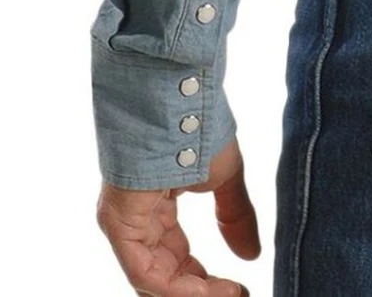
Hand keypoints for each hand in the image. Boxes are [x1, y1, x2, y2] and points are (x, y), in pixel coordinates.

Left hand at [96, 134, 260, 295]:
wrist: (182, 95)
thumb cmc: (199, 125)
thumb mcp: (225, 177)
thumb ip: (235, 216)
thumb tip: (251, 255)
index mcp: (154, 210)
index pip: (174, 261)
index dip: (205, 281)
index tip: (238, 289)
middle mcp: (135, 223)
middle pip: (163, 276)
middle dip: (200, 292)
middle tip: (235, 295)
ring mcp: (124, 225)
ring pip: (152, 280)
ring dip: (192, 294)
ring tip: (227, 295)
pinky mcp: (120, 224)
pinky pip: (143, 271)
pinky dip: (175, 287)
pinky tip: (206, 290)